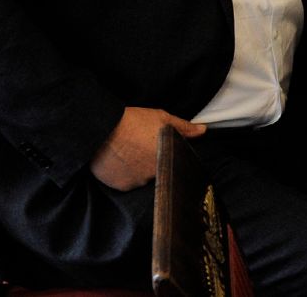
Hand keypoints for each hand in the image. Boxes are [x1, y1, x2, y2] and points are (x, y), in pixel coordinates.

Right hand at [89, 106, 204, 191]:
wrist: (103, 131)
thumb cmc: (134, 122)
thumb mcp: (162, 119)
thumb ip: (184, 127)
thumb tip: (203, 130)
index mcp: (168, 159)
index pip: (173, 163)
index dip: (167, 155)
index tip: (159, 149)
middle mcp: (155, 175)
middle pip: (158, 171)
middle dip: (152, 161)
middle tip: (141, 147)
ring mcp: (138, 182)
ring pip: (142, 177)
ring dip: (138, 168)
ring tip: (129, 153)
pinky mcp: (121, 186)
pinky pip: (126, 182)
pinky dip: (124, 174)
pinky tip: (120, 160)